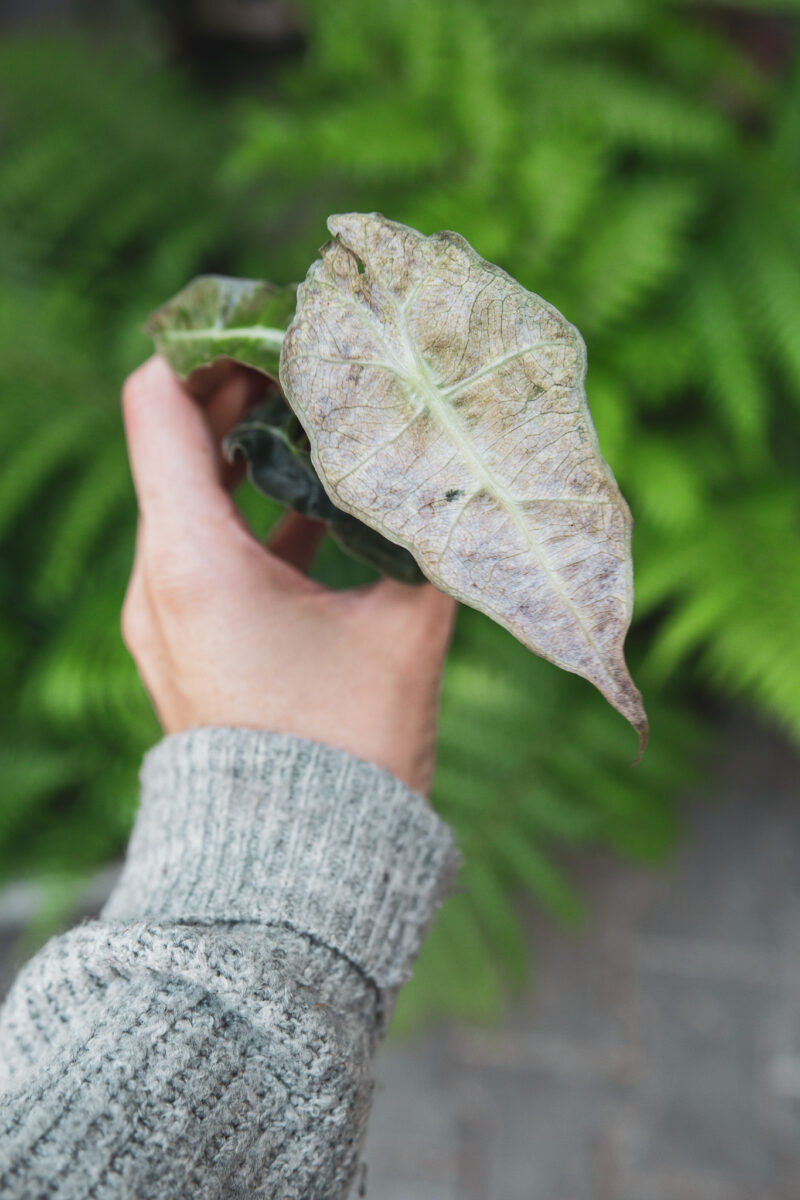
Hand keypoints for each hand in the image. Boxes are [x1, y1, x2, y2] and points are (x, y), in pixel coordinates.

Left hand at [120, 356, 455, 795]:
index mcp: (193, 559)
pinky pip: (204, 552)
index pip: (157, 406)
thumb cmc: (352, 750)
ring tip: (319, 434)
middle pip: (172, 444)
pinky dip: (249, 518)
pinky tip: (318, 516)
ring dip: (246, 459)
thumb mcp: (402, 631)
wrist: (302, 867)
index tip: (269, 329)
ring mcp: (163, 615)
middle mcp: (158, 580)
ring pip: (189, 499)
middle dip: (238, 397)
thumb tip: (456, 477)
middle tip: (311, 370)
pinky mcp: (184, 645)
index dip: (207, 351)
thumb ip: (424, 544)